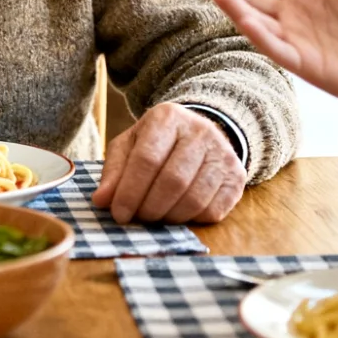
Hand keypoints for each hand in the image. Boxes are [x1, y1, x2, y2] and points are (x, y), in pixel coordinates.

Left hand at [91, 103, 244, 223]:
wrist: (201, 134)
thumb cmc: (158, 143)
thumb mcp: (130, 146)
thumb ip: (114, 172)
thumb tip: (101, 201)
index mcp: (167, 118)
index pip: (147, 159)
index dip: (130, 192)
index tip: (118, 213)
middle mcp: (200, 132)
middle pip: (173, 181)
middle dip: (149, 207)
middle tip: (137, 218)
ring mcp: (223, 154)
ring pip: (194, 199)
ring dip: (169, 217)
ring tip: (155, 216)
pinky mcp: (236, 177)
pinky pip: (212, 210)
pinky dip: (190, 220)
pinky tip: (178, 212)